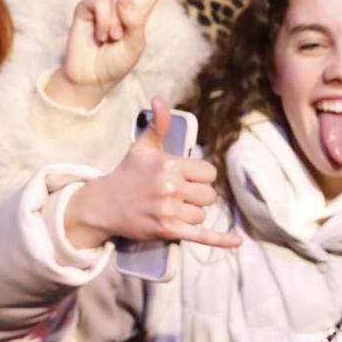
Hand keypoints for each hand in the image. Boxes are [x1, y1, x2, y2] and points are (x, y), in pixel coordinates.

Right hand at [51, 0, 189, 107]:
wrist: (90, 78)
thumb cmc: (116, 63)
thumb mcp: (135, 46)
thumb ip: (134, 22)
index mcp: (143, 4)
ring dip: (116, 20)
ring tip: (111, 38)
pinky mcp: (86, 4)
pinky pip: (99, 2)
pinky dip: (102, 22)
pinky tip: (98, 35)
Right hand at [63, 100, 239, 250]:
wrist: (104, 204)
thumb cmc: (128, 174)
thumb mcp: (143, 147)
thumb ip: (158, 125)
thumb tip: (160, 101)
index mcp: (169, 165)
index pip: (208, 172)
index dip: (201, 176)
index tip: (189, 178)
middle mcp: (171, 187)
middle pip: (209, 195)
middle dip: (198, 195)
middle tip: (180, 194)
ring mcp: (169, 211)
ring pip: (201, 214)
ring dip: (192, 213)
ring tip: (172, 208)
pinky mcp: (167, 231)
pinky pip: (200, 235)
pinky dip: (220, 239)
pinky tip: (236, 241)